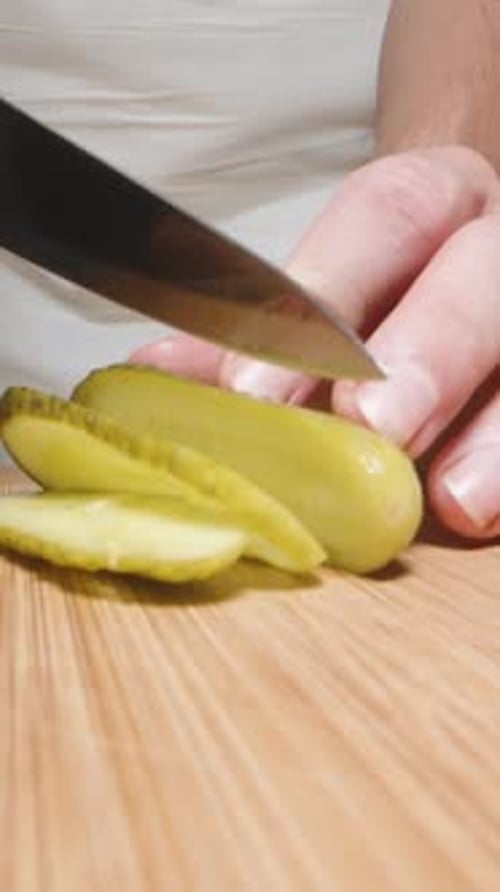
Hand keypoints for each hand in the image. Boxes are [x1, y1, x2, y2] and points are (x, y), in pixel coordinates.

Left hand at [131, 147, 499, 539]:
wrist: (475, 276)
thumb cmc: (391, 292)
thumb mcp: (328, 293)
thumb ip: (251, 332)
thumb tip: (154, 374)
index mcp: (427, 206)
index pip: (381, 218)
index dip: (320, 296)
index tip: (255, 391)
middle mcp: (495, 244)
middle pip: (481, 272)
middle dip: (429, 349)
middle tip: (375, 426)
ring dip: (497, 430)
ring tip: (453, 499)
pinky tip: (482, 515)